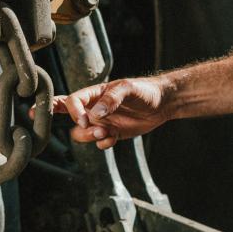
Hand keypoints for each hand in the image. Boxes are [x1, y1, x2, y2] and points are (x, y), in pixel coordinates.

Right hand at [53, 76, 168, 148]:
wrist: (162, 104)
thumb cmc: (144, 90)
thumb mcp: (128, 88)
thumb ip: (111, 98)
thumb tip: (96, 114)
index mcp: (94, 94)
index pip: (70, 101)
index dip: (73, 112)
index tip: (85, 120)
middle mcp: (94, 108)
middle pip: (71, 120)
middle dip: (80, 127)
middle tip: (95, 129)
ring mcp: (101, 122)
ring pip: (82, 134)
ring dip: (91, 137)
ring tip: (106, 133)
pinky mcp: (111, 133)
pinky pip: (98, 143)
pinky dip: (104, 143)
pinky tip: (115, 136)